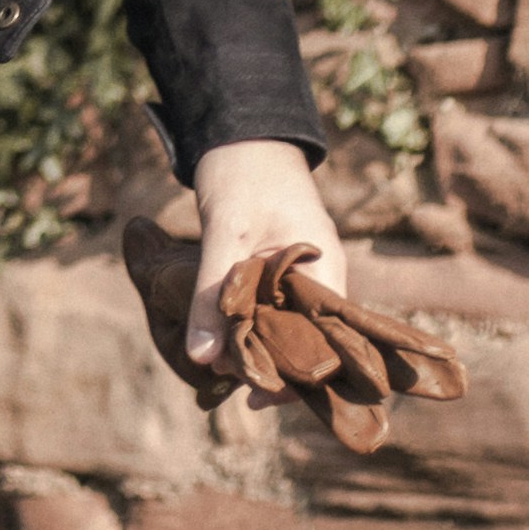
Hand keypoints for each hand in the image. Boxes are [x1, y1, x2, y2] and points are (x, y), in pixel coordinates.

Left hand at [178, 137, 343, 372]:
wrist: (242, 134)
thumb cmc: (243, 174)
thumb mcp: (224, 233)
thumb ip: (214, 294)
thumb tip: (202, 359)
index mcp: (326, 271)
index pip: (326, 341)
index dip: (299, 374)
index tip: (261, 395)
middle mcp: (321, 279)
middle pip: (310, 343)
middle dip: (279, 370)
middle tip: (241, 393)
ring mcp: (301, 277)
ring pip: (289, 330)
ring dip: (261, 351)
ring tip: (227, 374)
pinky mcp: (279, 274)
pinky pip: (272, 313)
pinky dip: (252, 329)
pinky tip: (226, 345)